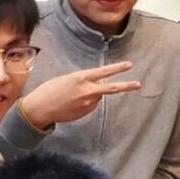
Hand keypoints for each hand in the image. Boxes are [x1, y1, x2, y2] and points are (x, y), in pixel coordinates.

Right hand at [18, 61, 139, 129]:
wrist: (41, 108)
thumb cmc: (50, 90)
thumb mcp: (67, 79)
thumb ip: (83, 81)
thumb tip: (96, 88)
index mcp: (81, 78)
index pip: (104, 72)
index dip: (117, 68)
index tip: (129, 66)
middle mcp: (88, 91)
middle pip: (111, 88)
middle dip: (126, 86)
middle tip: (138, 84)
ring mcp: (88, 103)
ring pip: (97, 96)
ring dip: (91, 94)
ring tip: (72, 95)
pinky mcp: (86, 112)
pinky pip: (90, 105)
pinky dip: (85, 103)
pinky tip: (71, 103)